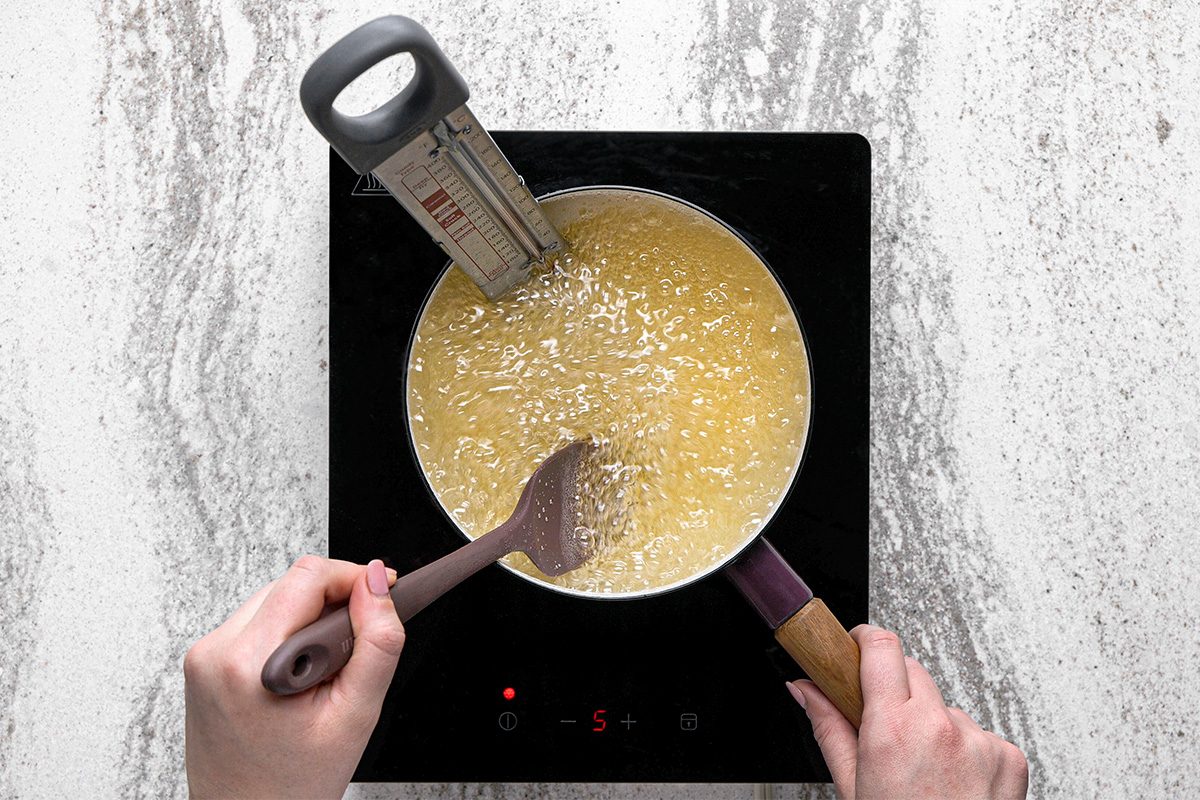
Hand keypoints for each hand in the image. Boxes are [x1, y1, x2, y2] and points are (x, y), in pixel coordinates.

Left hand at [185, 556, 404, 798]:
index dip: (354, 577)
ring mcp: (203, 656)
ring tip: (323, 671)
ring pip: (273, 599)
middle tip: (353, 649)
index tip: (382, 594)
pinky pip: (255, 622)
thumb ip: (377, 641)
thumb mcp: (356, 715)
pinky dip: (285, 634)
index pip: (308, 576)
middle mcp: (216, 652)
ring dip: (308, 618)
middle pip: (290, 584)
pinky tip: (298, 674)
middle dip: (333, 603)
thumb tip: (378, 582)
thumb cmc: (293, 785)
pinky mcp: (202, 662)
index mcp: (250, 662)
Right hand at [788, 625, 1027, 799]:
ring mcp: (979, 741)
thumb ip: (828, 727)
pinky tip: (954, 781)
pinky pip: (980, 733)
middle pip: (912, 671)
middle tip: (882, 724)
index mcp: (893, 730)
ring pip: (945, 706)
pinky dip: (966, 750)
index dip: (864, 640)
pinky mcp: (1009, 757)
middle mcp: (939, 728)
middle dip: (893, 689)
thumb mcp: (852, 786)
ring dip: (931, 724)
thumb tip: (805, 690)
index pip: (880, 647)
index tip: (855, 646)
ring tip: (923, 770)